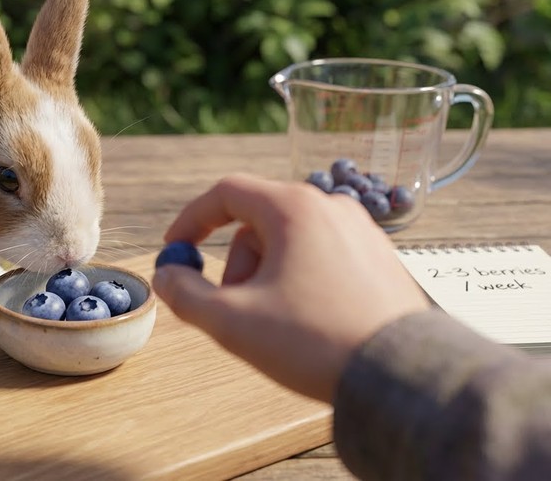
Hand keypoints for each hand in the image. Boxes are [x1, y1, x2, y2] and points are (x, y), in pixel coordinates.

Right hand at [151, 174, 429, 401]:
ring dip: (266, 274)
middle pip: (258, 220)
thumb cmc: (315, 341)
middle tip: (233, 305)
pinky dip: (300, 279)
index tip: (175, 250)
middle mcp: (331, 206)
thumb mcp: (232, 320)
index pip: (226, 192)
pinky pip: (323, 255)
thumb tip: (165, 277)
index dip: (191, 221)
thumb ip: (186, 294)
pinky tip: (306, 322)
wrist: (402, 375)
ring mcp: (361, 231)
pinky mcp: (379, 257)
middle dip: (235, 263)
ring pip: (290, 240)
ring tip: (275, 321)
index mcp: (294, 208)